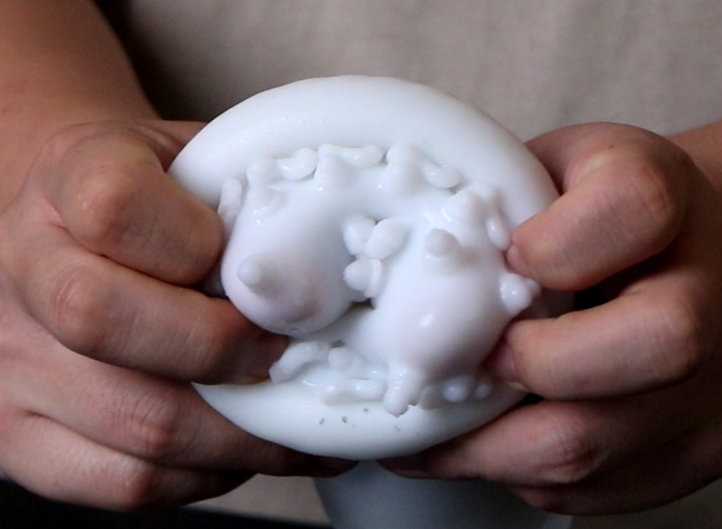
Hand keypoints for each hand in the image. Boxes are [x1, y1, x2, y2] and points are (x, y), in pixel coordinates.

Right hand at [0, 120, 348, 509]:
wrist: (83, 230)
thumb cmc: (164, 202)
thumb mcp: (205, 165)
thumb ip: (251, 201)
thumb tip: (328, 281)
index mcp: (71, 177)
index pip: (114, 207)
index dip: (200, 247)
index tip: (258, 272)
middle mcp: (26, 266)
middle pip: (103, 321)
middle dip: (225, 351)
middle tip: (285, 354)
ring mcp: (13, 360)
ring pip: (134, 420)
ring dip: (240, 433)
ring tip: (297, 423)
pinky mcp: (25, 435)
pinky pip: (126, 481)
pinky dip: (207, 475)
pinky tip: (244, 447)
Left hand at [382, 123, 721, 513]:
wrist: (689, 252)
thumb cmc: (600, 214)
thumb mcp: (553, 171)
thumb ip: (503, 197)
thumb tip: (416, 265)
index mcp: (667, 202)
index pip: (634, 208)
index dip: (558, 244)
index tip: (511, 260)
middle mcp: (711, 296)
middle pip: (655, 343)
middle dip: (532, 364)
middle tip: (472, 364)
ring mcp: (712, 386)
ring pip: (603, 442)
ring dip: (494, 446)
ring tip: (434, 433)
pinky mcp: (694, 448)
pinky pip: (598, 488)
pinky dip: (524, 472)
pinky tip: (485, 448)